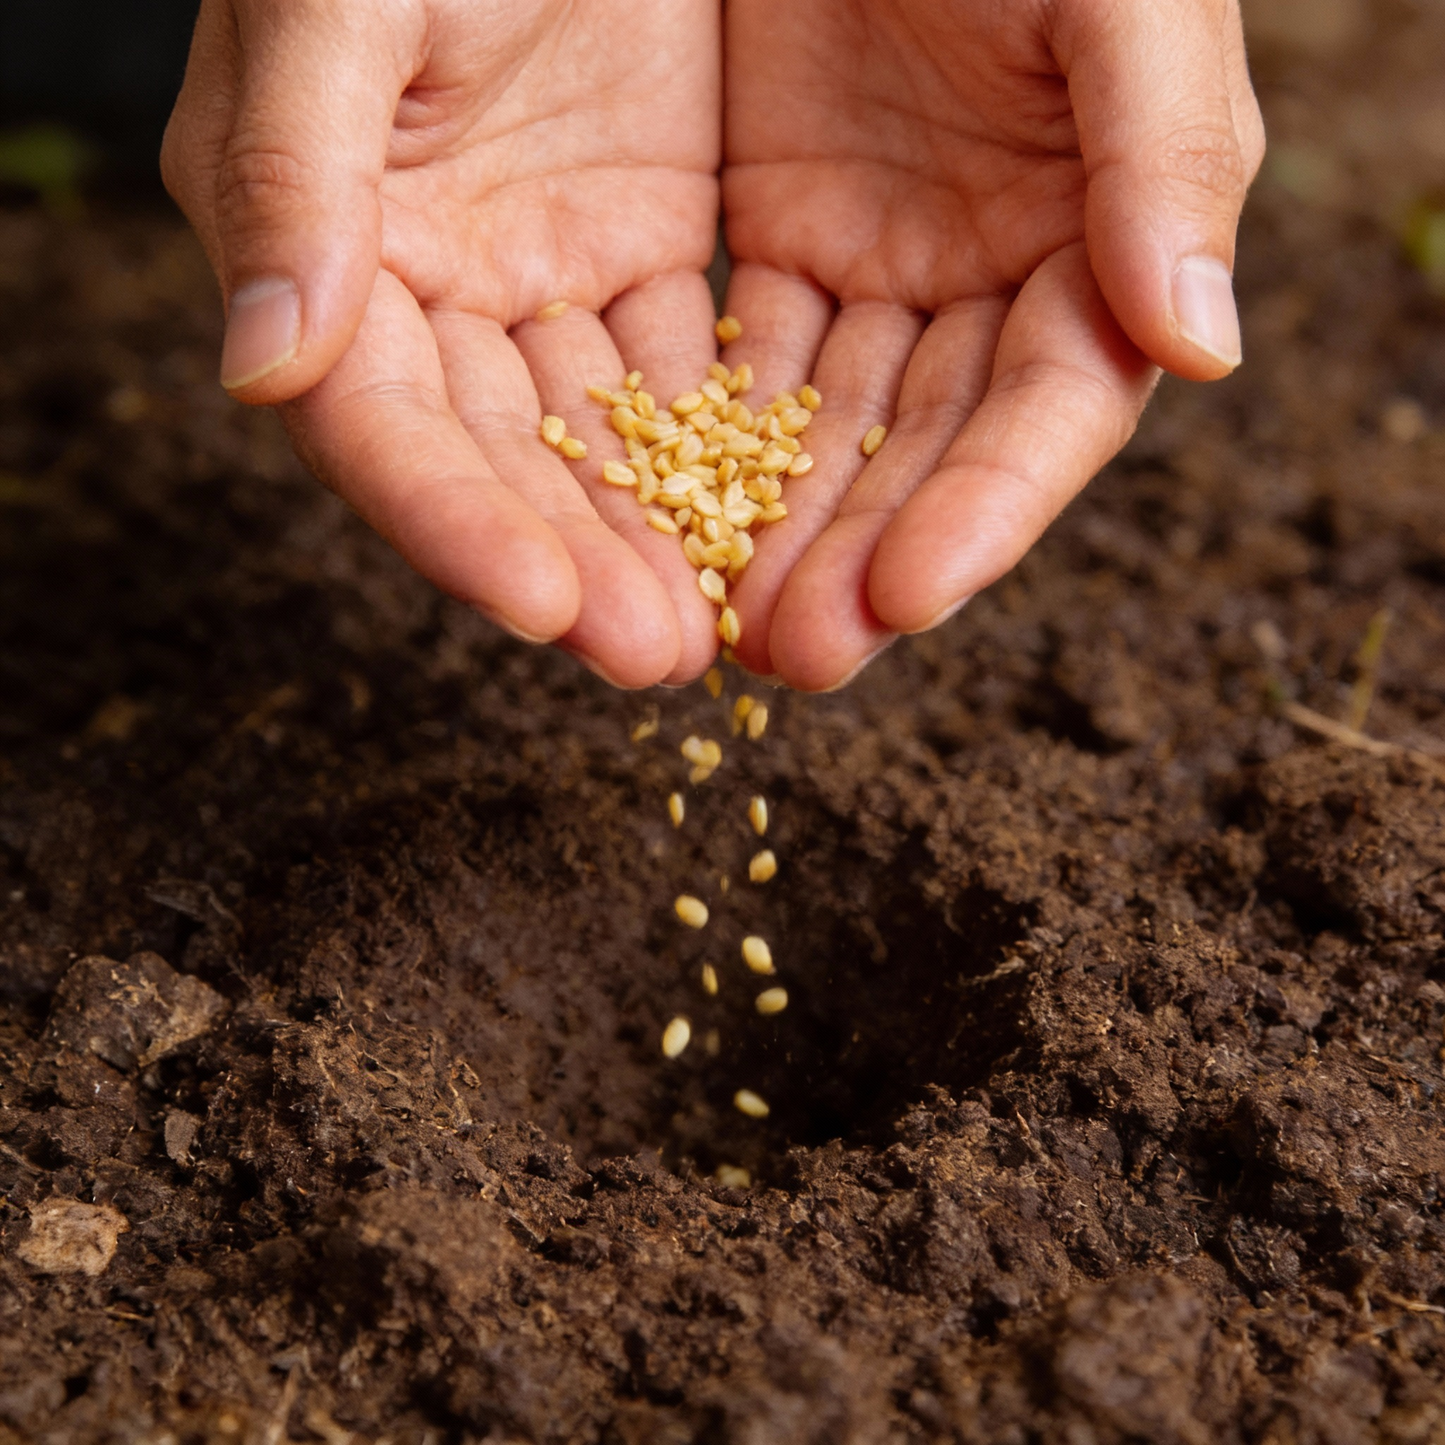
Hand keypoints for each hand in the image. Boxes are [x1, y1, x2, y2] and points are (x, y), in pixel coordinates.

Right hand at [163, 0, 724, 686]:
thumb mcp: (337, 0)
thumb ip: (292, 178)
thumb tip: (261, 371)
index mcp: (324, 239)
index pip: (376, 422)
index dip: (451, 521)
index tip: (541, 606)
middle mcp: (427, 287)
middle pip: (497, 462)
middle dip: (573, 564)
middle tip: (656, 657)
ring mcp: (538, 275)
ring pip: (600, 439)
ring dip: (657, 538)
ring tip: (723, 630)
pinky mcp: (640, 245)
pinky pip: (688, 370)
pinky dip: (729, 448)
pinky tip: (778, 523)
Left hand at [720, 0, 1264, 688]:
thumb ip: (1168, 151)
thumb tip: (1205, 347)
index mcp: (1095, 230)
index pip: (1050, 406)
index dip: (987, 508)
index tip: (911, 596)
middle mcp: (989, 275)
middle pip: (928, 451)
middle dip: (865, 556)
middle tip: (795, 656)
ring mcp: (879, 264)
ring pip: (826, 431)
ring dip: (776, 532)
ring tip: (722, 629)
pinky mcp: (777, 237)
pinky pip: (733, 360)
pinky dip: (698, 444)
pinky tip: (658, 520)